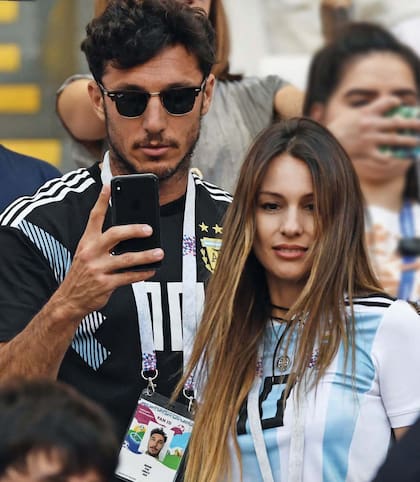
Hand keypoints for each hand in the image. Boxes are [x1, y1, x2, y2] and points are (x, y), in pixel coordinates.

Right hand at [52, 185, 163, 320]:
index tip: (109, 185)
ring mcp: (98, 269)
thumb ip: (103, 244)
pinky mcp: (105, 284)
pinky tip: (152, 270)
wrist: (69, 300)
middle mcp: (91, 252)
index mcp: (86, 242)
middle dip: (133, 230)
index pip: (94, 217)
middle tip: (149, 228)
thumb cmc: (83, 274)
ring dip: (146, 255)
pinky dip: (142, 273)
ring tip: (159, 252)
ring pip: (127, 258)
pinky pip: (129, 277)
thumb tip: (130, 235)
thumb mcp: (86, 254)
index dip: (101, 200)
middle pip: (114, 234)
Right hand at [328, 96, 419, 168]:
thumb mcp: (348, 116)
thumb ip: (361, 114)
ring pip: (394, 139)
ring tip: (417, 142)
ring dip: (408, 141)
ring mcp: (370, 139)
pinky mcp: (366, 152)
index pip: (387, 102)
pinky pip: (383, 157)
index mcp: (366, 112)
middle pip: (398, 122)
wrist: (324, 143)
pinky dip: (390, 158)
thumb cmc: (334, 129)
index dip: (395, 102)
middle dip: (413, 123)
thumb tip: (372, 113)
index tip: (400, 104)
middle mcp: (371, 124)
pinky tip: (395, 158)